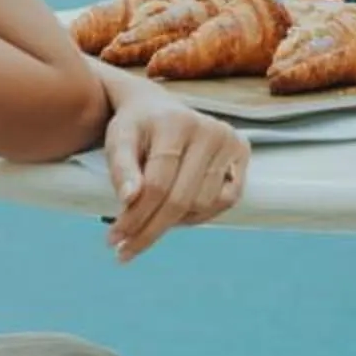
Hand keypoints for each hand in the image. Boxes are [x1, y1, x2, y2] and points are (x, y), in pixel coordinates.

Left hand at [101, 78, 248, 259]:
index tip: (113, 240)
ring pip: (203, 204)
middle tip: (126, 249)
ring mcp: (229, 139)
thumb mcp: (118, 140)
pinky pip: (226, 199)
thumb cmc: (136, 127)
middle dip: (151, 229)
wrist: (157, 106)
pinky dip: (201, 214)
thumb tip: (129, 200)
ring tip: (152, 221)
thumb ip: (122, 168)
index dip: (135, 217)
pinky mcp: (242, 150)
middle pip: (181, 199)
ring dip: (175, 222)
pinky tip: (178, 214)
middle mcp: (208, 129)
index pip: (157, 185)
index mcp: (175, 123)